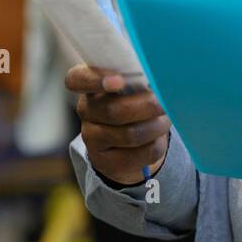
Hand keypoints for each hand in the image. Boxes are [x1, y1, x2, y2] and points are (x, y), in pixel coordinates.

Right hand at [65, 64, 170, 185]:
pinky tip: (158, 137)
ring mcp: (91, 138)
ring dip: (156, 126)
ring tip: (165, 119)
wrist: (130, 142)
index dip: (95, 80)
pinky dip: (158, 144)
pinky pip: (141, 153)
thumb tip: (157, 82)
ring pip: (131, 135)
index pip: (77, 79)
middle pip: (114, 110)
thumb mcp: (132, 87)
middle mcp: (85, 110)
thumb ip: (138, 80)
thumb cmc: (134, 102)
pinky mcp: (105, 162)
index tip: (120, 81)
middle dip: (147, 106)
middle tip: (163, 102)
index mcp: (89, 84)